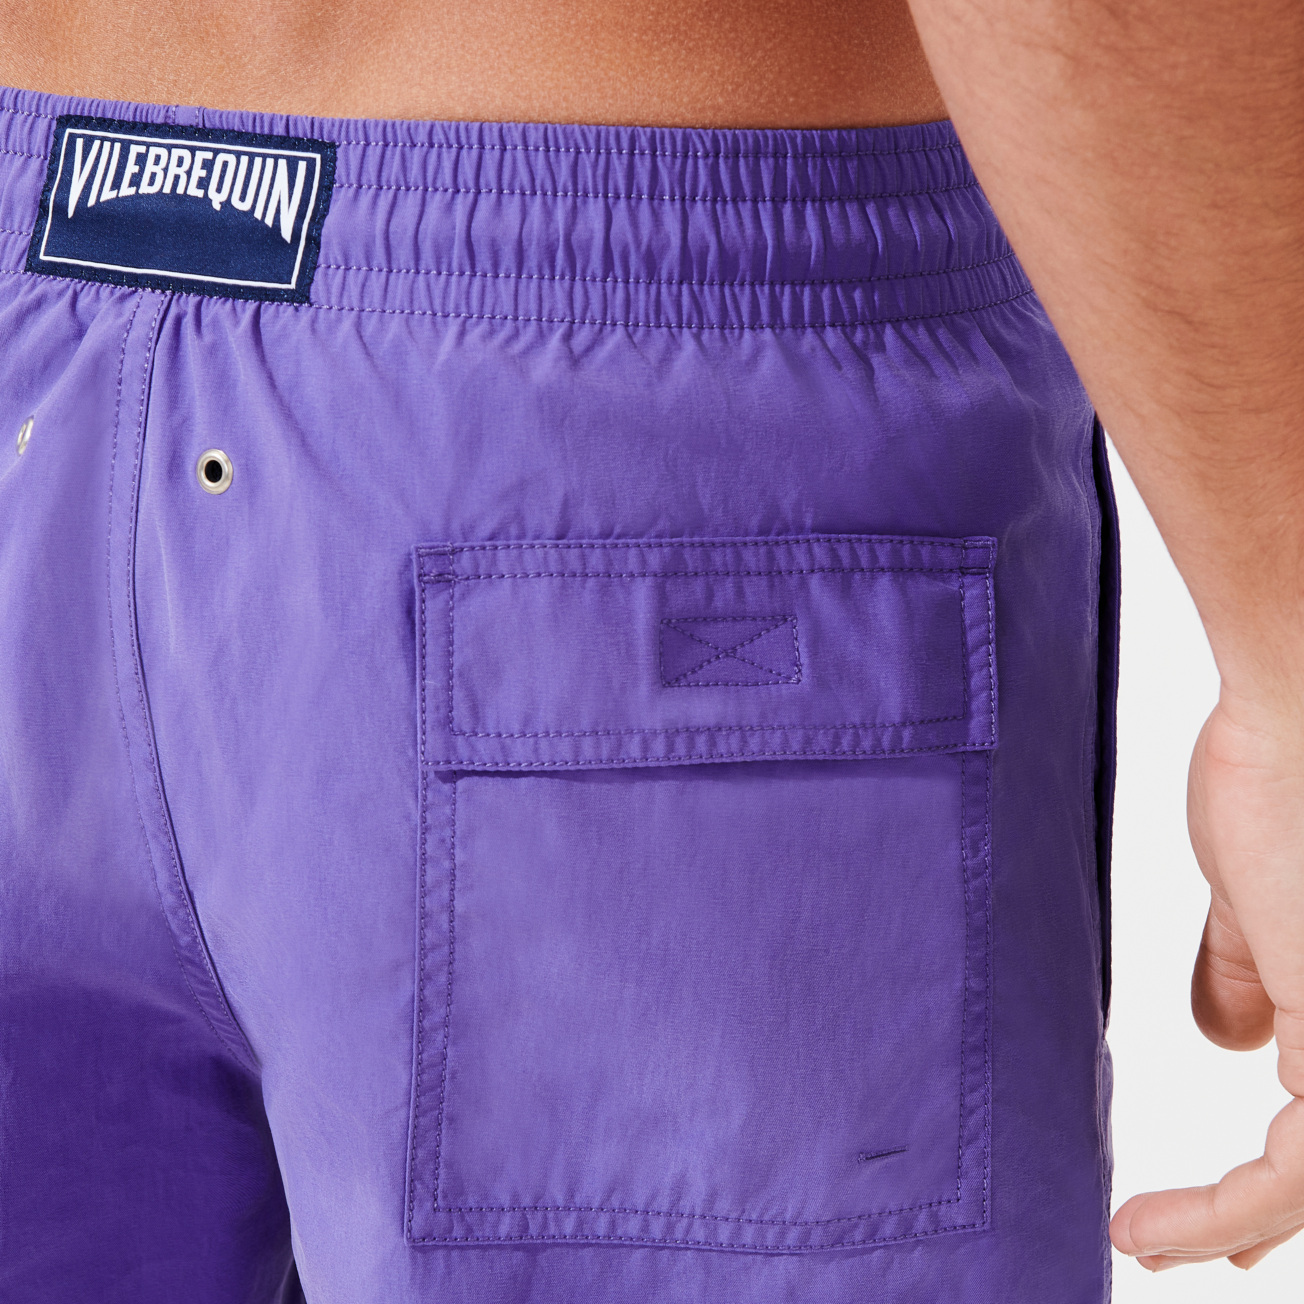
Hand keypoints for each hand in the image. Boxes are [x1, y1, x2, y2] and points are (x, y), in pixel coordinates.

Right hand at [1111, 692, 1303, 1269]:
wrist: (1299, 707)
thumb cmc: (1281, 772)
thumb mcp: (1256, 893)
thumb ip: (1251, 969)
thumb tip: (1233, 1039)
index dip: (1273, 1179)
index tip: (1209, 1206)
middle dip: (1254, 1216)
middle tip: (1188, 1251)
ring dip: (1226, 1226)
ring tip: (1147, 1239)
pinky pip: (1296, 1171)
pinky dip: (1221, 1212)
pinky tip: (1151, 1224)